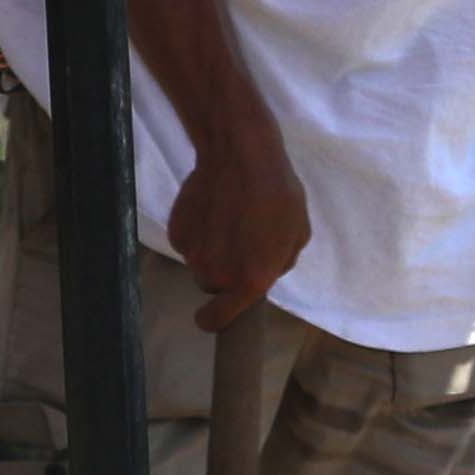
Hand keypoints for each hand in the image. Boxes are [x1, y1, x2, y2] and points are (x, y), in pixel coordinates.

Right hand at [168, 120, 312, 329]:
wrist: (240, 154)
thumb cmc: (278, 194)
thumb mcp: (297, 234)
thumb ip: (279, 263)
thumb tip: (266, 271)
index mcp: (249, 282)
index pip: (217, 320)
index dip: (215, 320)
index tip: (216, 314)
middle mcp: (215, 274)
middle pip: (212, 286)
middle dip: (223, 272)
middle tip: (239, 242)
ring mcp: (191, 254)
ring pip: (199, 262)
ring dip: (211, 249)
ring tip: (228, 218)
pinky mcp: (176, 232)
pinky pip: (188, 241)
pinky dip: (197, 230)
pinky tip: (212, 206)